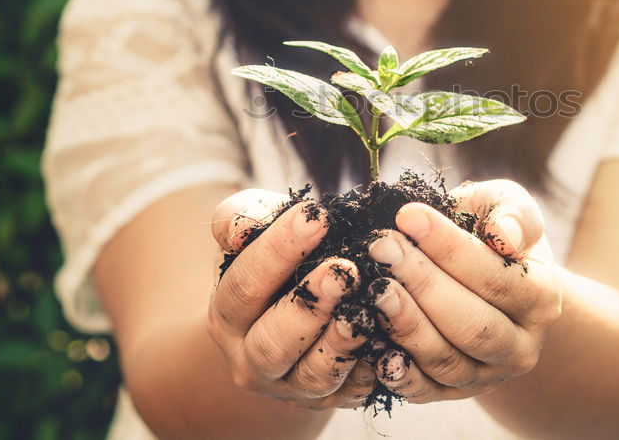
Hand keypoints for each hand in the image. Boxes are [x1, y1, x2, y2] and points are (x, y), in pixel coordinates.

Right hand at [207, 189, 378, 409]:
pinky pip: (353, 392)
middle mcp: (251, 358)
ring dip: (342, 343)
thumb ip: (243, 218)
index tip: (318, 217)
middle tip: (344, 272)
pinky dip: (372, 370)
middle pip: (274, 341)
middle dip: (310, 305)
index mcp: (228, 313)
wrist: (287, 321)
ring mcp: (291, 386)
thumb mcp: (254, 234)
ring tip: (366, 309)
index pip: (245, 285)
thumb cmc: (274, 262)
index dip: (278, 251)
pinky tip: (390, 343)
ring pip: (314, 375)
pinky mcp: (330, 400)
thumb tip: (240, 228)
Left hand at [366, 179, 562, 402]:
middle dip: (422, 284)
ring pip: (446, 360)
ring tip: (374, 287)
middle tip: (381, 248)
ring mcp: (487, 376)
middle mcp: (521, 346)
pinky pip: (425, 391)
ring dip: (406, 324)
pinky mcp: (452, 393)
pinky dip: (399, 374)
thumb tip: (502, 236)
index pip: (496, 278)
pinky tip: (375, 348)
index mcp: (541, 298)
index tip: (407, 215)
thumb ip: (512, 213)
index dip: (449, 248)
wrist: (486, 281)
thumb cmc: (490, 233)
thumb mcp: (508, 208)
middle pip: (471, 324)